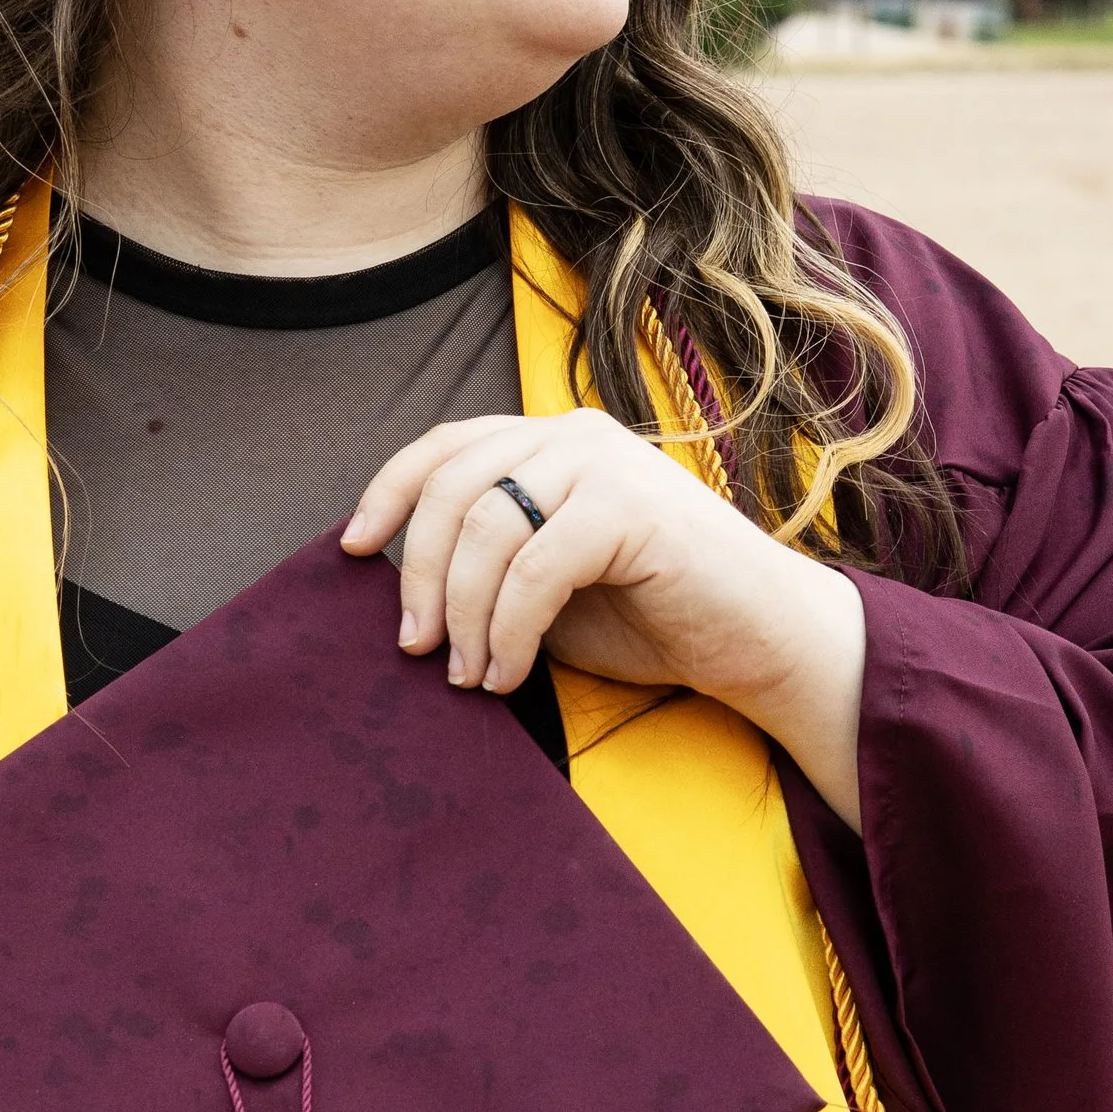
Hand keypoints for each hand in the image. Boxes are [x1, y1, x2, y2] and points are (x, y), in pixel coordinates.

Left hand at [342, 408, 868, 829]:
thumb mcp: (548, 588)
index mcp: (553, 443)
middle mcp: (576, 437)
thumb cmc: (656, 619)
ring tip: (469, 675)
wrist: (760, 641)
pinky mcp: (633, 508)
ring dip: (463, 614)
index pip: (446, 446)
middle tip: (416, 647)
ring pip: (487, 529)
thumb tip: (407, 597)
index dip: (388, 493)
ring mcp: (606, 465)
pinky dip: (507, 630)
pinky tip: (506, 675)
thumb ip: (490, 568)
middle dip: (418, 575)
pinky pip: (534, 569)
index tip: (352, 551)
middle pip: (452, 487)